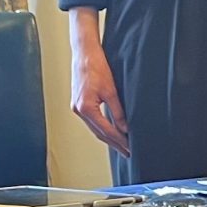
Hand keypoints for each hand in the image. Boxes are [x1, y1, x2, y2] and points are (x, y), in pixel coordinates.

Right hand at [68, 14, 129, 155]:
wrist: (84, 53)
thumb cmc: (96, 66)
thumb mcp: (111, 90)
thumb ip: (118, 112)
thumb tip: (125, 128)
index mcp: (86, 108)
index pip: (106, 130)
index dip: (119, 141)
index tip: (129, 148)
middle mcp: (78, 110)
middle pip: (99, 133)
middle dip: (114, 143)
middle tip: (127, 152)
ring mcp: (76, 107)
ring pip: (94, 128)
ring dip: (108, 137)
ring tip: (121, 145)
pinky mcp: (78, 103)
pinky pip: (92, 121)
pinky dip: (101, 127)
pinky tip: (110, 131)